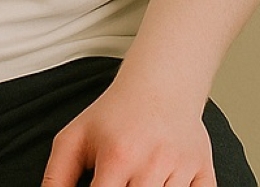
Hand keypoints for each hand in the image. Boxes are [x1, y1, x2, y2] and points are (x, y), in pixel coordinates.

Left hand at [41, 75, 216, 186]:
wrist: (162, 82)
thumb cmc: (115, 114)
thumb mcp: (74, 139)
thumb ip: (55, 179)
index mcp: (118, 157)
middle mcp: (152, 163)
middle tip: (122, 183)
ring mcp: (182, 167)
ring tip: (140, 180)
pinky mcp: (204, 169)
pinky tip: (166, 184)